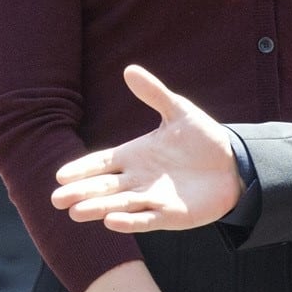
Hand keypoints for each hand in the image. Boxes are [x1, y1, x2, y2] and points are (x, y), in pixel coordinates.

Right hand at [51, 65, 241, 231]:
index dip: (82, 169)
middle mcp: (138, 179)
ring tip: (75, 212)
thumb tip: (129, 69)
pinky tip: (111, 222)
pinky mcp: (171, 215)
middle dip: (81, 192)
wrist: (235, 164)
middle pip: (104, 187)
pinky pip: (147, 220)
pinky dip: (129, 222)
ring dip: (98, 208)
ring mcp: (153, 198)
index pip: (101, 163)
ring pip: (119, 204)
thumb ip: (154, 94)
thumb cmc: (204, 139)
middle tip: (56, 199)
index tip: (60, 176)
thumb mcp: (179, 111)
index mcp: (135, 155)